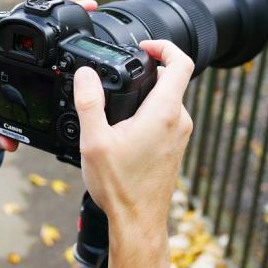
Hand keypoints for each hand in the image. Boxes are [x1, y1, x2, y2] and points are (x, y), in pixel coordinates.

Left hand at [0, 0, 97, 151]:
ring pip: (46, 30)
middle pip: (34, 22)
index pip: (15, 32)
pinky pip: (53, 48)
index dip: (35, 18)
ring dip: (68, 17)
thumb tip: (8, 141)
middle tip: (88, 4)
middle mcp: (8, 56)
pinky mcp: (34, 66)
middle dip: (61, 7)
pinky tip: (86, 33)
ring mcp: (23, 58)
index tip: (53, 13)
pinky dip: (68, 39)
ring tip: (92, 10)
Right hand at [73, 40, 193, 267]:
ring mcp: (180, 135)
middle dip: (146, 72)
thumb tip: (86, 74)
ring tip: (116, 107)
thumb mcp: (94, 140)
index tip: (143, 46)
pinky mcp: (175, 147)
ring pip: (167, 100)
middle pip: (172, 80)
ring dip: (145, 95)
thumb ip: (89, 102)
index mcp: (164, 112)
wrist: (138, 221)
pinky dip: (148, 113)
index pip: (181, 62)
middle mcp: (179, 121)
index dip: (164, 46)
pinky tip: (123, 129)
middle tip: (119, 76)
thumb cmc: (120, 187)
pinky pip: (165, 118)